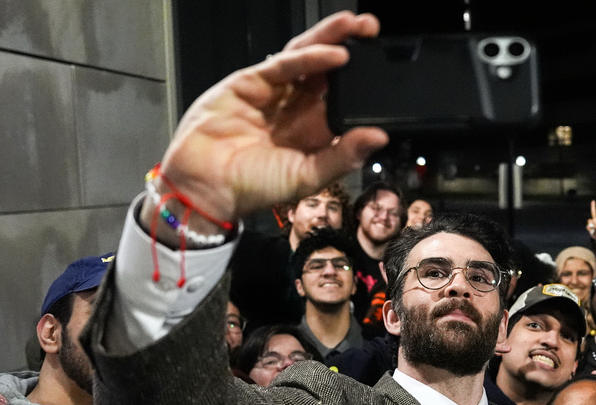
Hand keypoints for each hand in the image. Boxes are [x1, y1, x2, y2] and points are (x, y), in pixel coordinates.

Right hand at [145, 12, 388, 242]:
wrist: (206, 186)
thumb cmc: (254, 187)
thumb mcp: (307, 177)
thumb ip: (343, 156)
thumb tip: (379, 138)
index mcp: (314, 132)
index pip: (345, 99)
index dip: (364, 83)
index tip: (389, 71)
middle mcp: (296, 108)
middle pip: (328, 71)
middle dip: (352, 47)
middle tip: (373, 30)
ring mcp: (274, 92)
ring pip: (307, 57)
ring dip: (331, 39)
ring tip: (356, 26)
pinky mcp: (251, 82)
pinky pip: (283, 64)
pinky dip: (310, 56)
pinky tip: (334, 52)